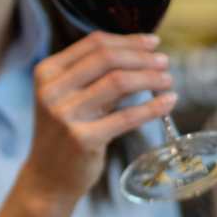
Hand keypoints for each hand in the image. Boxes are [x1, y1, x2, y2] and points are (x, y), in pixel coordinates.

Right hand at [22, 32, 175, 200]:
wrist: (47, 177)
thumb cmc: (64, 133)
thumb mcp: (73, 98)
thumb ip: (98, 78)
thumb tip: (143, 56)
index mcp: (47, 72)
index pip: (93, 44)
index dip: (128, 40)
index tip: (152, 42)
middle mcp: (52, 90)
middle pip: (106, 58)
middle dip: (142, 56)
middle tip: (164, 62)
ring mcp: (65, 115)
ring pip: (118, 82)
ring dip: (149, 77)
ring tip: (167, 80)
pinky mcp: (82, 139)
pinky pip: (126, 117)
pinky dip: (152, 106)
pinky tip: (169, 101)